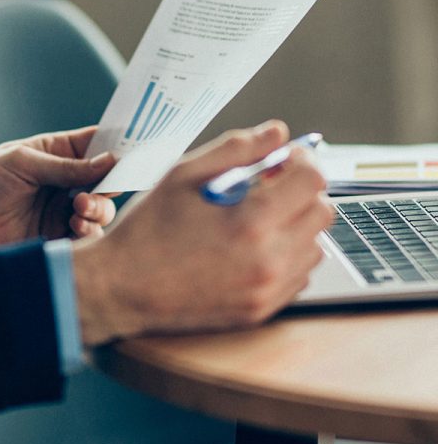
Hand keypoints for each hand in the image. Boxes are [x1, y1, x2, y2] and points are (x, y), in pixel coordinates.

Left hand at [0, 127, 118, 259]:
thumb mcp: (20, 165)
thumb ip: (65, 167)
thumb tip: (110, 161)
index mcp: (53, 154)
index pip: (96, 146)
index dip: (118, 148)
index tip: (137, 151)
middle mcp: (61, 183)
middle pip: (105, 181)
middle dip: (110, 185)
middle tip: (92, 191)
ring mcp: (59, 212)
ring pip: (100, 211)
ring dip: (99, 210)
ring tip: (79, 210)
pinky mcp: (55, 240)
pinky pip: (86, 238)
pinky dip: (90, 233)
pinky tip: (77, 228)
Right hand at [72, 121, 333, 345]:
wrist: (122, 287)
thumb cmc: (147, 229)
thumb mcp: (182, 175)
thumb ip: (235, 148)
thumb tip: (277, 133)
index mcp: (251, 221)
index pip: (312, 180)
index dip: (301, 160)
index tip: (282, 159)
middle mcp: (268, 260)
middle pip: (322, 212)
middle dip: (300, 191)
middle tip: (267, 187)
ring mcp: (267, 291)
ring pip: (314, 245)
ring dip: (295, 225)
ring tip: (255, 220)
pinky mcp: (261, 311)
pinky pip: (298, 275)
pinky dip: (285, 256)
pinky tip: (251, 249)